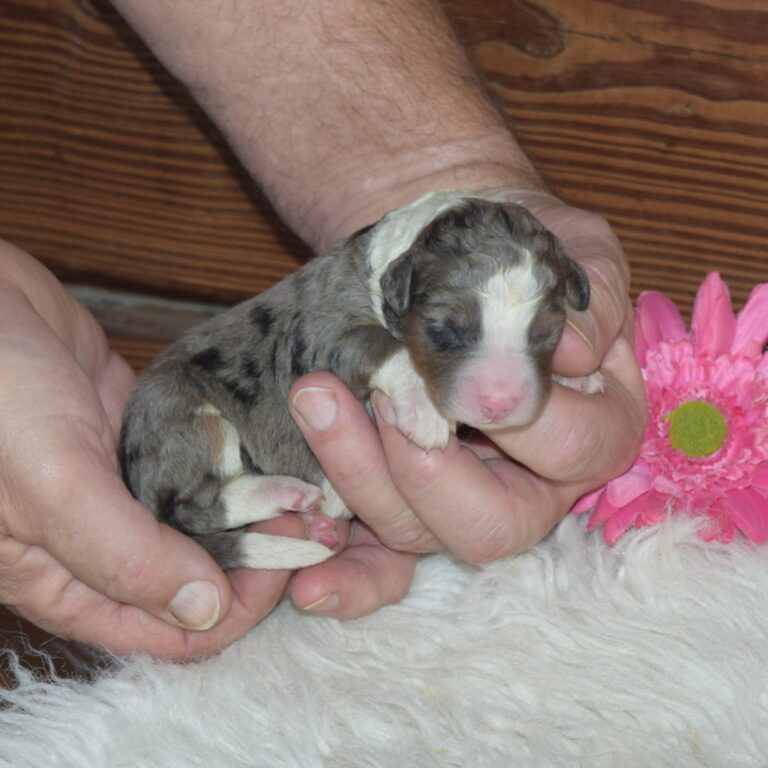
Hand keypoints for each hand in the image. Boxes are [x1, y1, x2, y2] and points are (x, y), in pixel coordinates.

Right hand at [0, 241, 318, 659]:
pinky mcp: (143, 438)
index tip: (283, 566)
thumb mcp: (50, 484)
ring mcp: (124, 488)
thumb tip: (204, 613)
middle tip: (313, 524)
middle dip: (256, 562)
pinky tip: (280, 454)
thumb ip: (123, 554)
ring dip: (255, 515)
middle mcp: (98, 543)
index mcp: (64, 580)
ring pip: (205, 524)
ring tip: (310, 490)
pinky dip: (240, 468)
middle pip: (194, 580)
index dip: (229, 613)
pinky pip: (203, 468)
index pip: (163, 630)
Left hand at [287, 192, 646, 616]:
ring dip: (356, 476)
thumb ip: (590, 300)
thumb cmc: (517, 260)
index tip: (461, 366)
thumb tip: (573, 351)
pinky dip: (343, 578)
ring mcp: (456, 502)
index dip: (514, 414)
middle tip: (382, 390)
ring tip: (314, 398)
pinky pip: (376, 564)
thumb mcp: (575, 254)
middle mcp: (530, 487)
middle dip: (424, 467)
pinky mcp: (399, 502)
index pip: (568, 448)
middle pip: (486, 526)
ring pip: (414, 534)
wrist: (450, 256)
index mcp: (592, 432)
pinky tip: (304, 584)